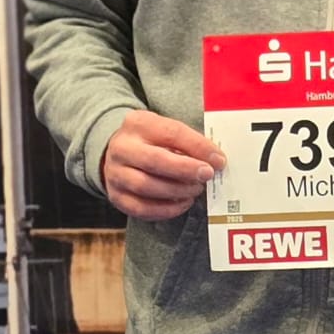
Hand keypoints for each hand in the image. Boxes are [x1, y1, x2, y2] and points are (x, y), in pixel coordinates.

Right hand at [101, 110, 225, 221]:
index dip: (198, 147)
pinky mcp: (116, 196)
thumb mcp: (167, 130)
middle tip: (207, 175)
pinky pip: (141, 208)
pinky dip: (166, 209)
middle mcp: (122, 148)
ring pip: (146, 186)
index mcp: (138, 123)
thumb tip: (215, 161)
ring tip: (195, 189)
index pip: (171, 133)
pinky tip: (183, 203)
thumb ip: (189, 142)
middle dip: (186, 170)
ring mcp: (115, 173)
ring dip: (177, 191)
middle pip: (155, 161)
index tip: (218, 160)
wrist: (120, 153)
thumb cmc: (152, 141)